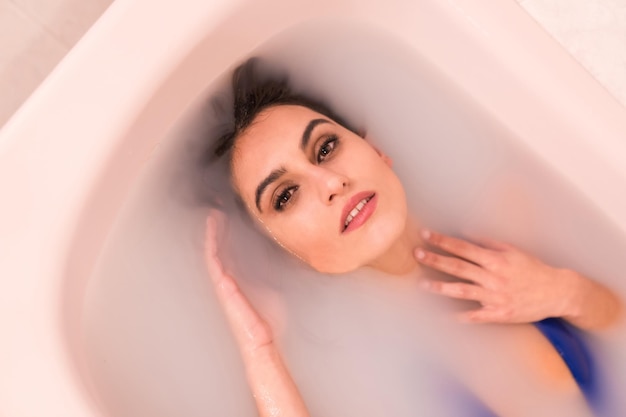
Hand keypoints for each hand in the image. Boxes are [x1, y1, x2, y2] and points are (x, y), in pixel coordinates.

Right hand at [205, 210, 309, 416]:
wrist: (263, 340)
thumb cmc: (269, 318)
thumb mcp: (276, 286)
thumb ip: (274, 271)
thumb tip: (285, 254)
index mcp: (242, 276)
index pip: (233, 248)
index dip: (231, 231)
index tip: (232, 213)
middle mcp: (230, 277)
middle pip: (222, 247)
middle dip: (221, 227)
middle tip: (220, 206)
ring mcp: (224, 282)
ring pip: (215, 251)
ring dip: (213, 232)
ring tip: (214, 214)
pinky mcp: (223, 286)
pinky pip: (214, 260)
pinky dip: (211, 244)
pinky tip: (211, 229)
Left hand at [414, 229, 577, 323]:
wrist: (556, 292)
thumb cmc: (532, 269)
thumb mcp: (512, 250)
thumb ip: (487, 242)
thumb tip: (464, 233)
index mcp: (495, 260)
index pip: (463, 248)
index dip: (443, 241)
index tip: (425, 235)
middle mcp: (493, 277)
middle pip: (458, 267)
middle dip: (435, 260)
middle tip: (416, 254)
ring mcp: (495, 297)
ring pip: (462, 291)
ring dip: (441, 287)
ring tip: (422, 285)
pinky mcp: (498, 314)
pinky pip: (475, 317)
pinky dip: (459, 318)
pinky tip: (442, 317)